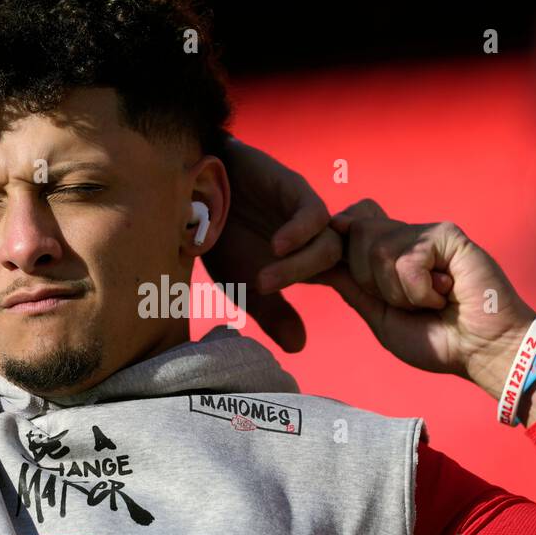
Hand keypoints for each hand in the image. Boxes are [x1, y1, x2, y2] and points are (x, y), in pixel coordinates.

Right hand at [202, 138, 344, 351]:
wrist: (194, 189)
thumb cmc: (221, 237)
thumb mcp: (244, 284)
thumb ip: (272, 313)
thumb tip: (300, 346)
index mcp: (307, 260)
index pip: (340, 281)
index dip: (325, 297)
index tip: (298, 315)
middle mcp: (313, 237)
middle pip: (337, 263)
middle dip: (298, 276)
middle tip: (261, 286)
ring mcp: (306, 212)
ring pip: (329, 243)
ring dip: (297, 265)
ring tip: (262, 275)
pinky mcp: (295, 188)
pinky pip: (315, 214)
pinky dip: (299, 233)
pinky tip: (276, 245)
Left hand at [301, 199, 535, 391]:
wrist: (482, 353)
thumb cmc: (436, 340)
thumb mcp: (377, 315)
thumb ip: (350, 285)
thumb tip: (314, 264)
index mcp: (381, 257)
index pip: (334, 236)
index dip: (305, 251)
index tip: (262, 280)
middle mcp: (399, 237)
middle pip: (348, 235)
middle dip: (365, 279)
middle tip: (407, 303)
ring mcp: (422, 232)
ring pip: (374, 248)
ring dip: (397, 289)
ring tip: (431, 301)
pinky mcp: (445, 234)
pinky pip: (407, 257)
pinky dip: (420, 288)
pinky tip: (446, 294)